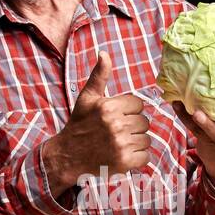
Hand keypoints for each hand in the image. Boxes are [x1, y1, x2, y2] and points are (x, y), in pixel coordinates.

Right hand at [42, 51, 150, 192]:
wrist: (67, 156)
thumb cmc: (79, 125)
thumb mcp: (87, 98)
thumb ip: (99, 75)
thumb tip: (103, 53)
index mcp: (108, 107)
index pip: (138, 104)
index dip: (130, 111)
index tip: (117, 117)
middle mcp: (115, 125)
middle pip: (144, 122)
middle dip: (133, 127)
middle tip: (117, 132)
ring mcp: (120, 144)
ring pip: (147, 139)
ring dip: (137, 142)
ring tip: (120, 143)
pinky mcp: (124, 162)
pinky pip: (146, 156)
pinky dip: (138, 157)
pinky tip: (125, 155)